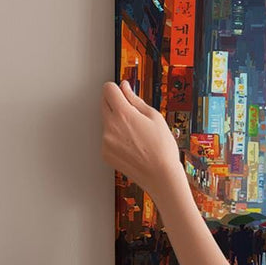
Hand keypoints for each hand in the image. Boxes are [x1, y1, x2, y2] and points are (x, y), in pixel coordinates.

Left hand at [101, 80, 183, 197]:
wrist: (161, 176)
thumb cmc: (162, 149)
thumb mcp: (154, 117)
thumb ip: (135, 99)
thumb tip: (125, 88)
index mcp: (123, 114)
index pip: (108, 89)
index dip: (117, 89)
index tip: (123, 93)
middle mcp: (110, 126)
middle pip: (103, 103)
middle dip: (115, 103)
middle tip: (132, 114)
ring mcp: (106, 141)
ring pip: (106, 122)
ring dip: (116, 122)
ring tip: (136, 134)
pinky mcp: (105, 153)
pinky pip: (107, 138)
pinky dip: (115, 138)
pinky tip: (132, 145)